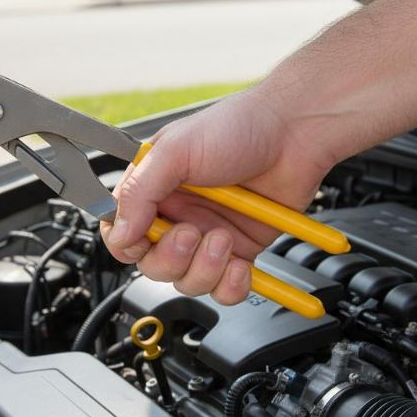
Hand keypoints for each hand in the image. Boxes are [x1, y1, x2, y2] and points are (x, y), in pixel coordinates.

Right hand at [100, 88, 333, 305]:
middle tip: (191, 233)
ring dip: (205, 269)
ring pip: (187, 281)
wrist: (296, 132)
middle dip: (171, 258)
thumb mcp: (175, 151)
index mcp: (152, 190)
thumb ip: (140, 192)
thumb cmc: (238, 127)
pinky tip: (240, 266)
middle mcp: (177, 215)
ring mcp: (207, 237)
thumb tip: (120, 233)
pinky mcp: (239, 251)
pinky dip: (230, 286)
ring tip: (224, 239)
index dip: (126, 244)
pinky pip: (224, 289)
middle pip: (152, 265)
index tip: (143, 240)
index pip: (120, 231)